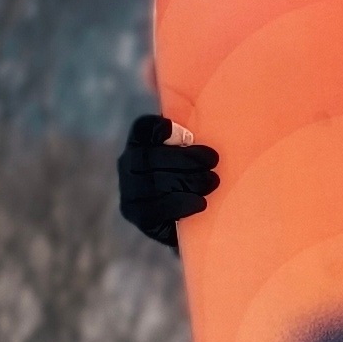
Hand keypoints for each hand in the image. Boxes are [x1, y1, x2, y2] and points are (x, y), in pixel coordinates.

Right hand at [118, 109, 218, 245]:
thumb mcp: (192, 151)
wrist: (187, 219)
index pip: (142, 129)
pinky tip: (200, 203)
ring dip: (189, 181)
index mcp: (139, 143)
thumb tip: (195, 122)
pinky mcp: (138, 216)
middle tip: (213, 161)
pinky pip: (157, 210)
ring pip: (154, 183)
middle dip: (186, 158)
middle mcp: (128, 166)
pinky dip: (181, 205)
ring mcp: (130, 192)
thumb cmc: (194, 176)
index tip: (181, 131)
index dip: (158, 127)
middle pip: (151, 157)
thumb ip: (191, 136)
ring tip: (212, 181)